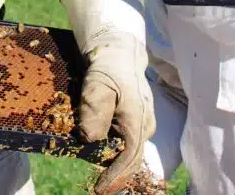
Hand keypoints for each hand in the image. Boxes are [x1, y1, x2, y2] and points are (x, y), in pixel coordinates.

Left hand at [80, 32, 154, 194]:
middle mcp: (145, 125)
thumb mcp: (97, 85)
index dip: (115, 177)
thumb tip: (90, 137)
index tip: (100, 189)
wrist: (119, 53)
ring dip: (117, 166)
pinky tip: (105, 160)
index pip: (129, 158)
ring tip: (102, 180)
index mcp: (138, 119)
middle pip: (132, 160)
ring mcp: (143, 123)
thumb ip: (94, 110)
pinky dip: (118, 155)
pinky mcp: (138, 121)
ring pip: (131, 152)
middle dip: (117, 177)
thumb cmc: (108, 67)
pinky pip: (129, 144)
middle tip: (99, 189)